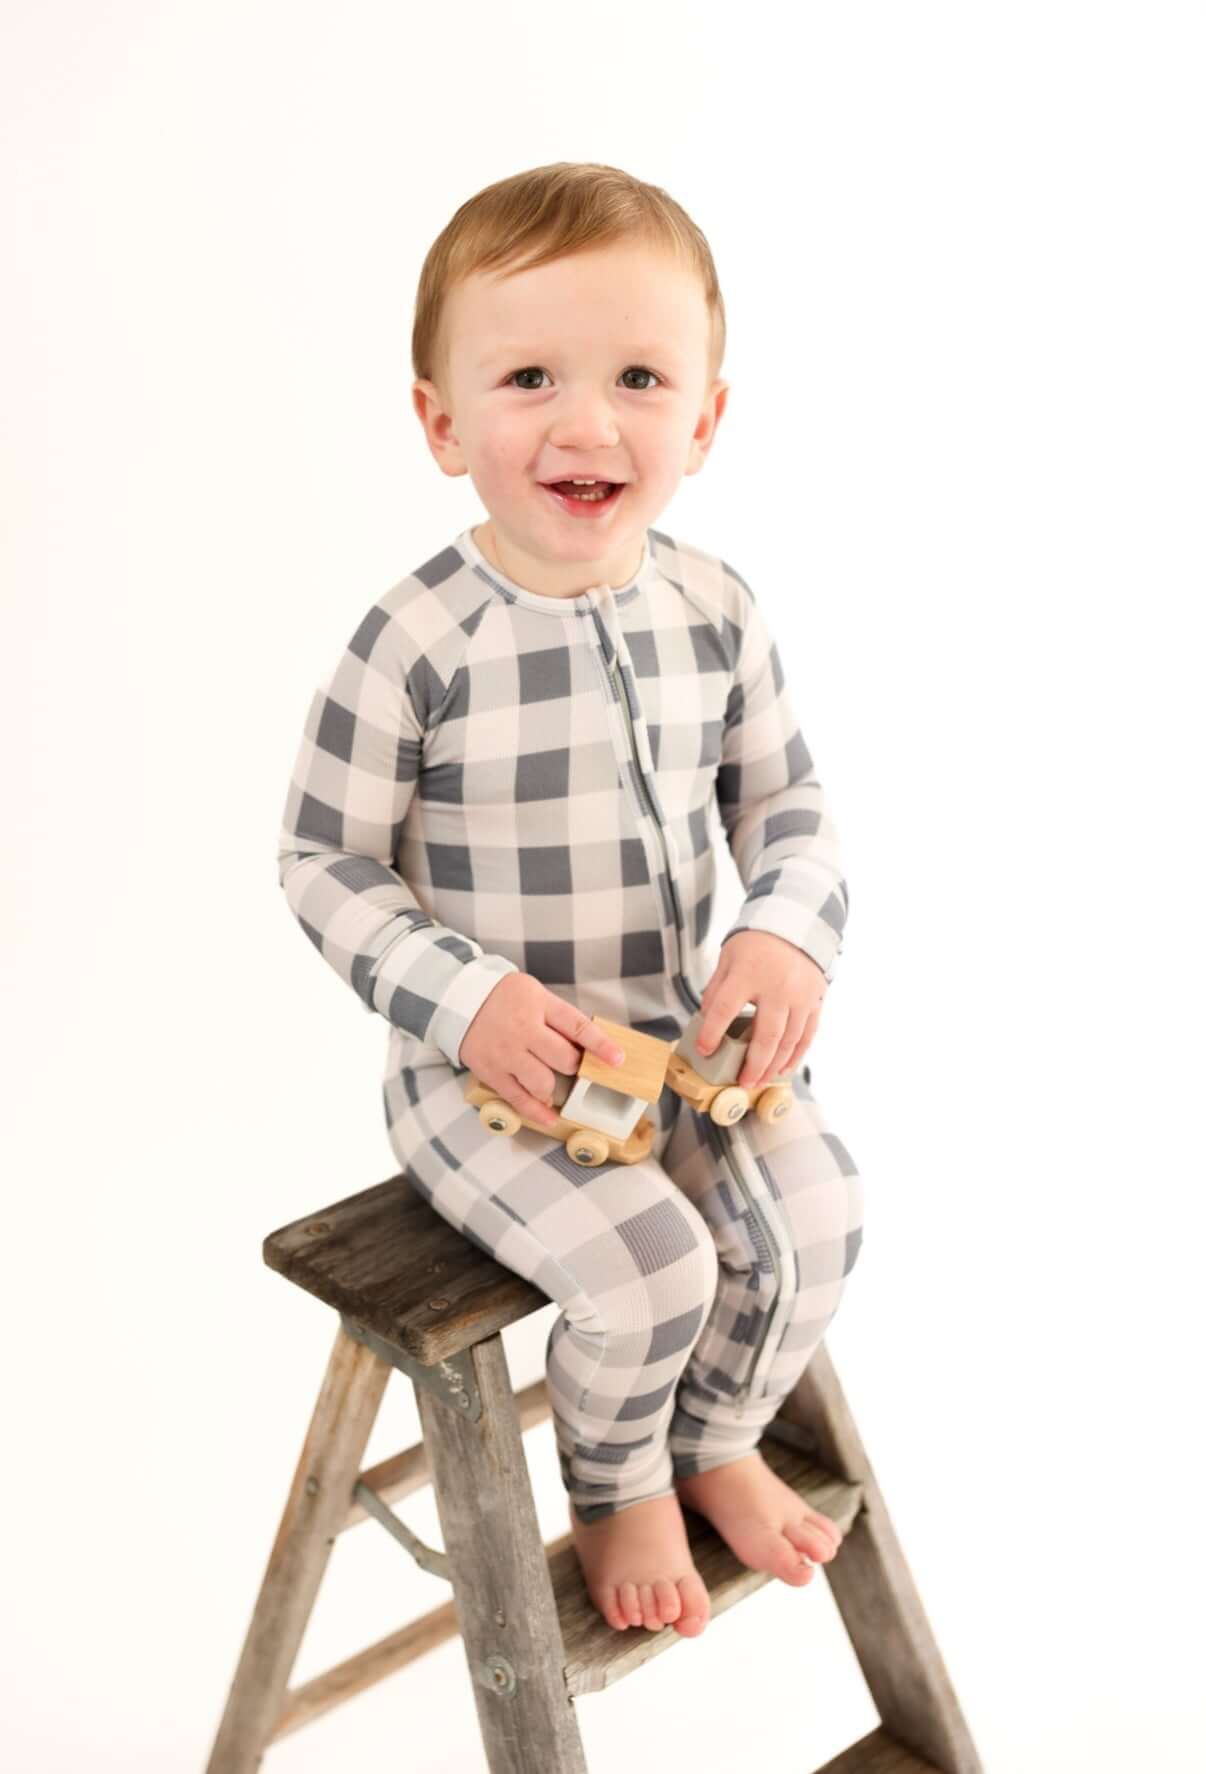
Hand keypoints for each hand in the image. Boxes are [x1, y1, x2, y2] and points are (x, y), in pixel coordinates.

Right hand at [460, 973, 625, 1129]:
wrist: (460, 1000)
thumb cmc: (506, 998)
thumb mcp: (536, 993)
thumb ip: (560, 1017)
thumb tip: (589, 1046)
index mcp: (539, 1004)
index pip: (577, 1027)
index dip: (600, 1045)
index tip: (617, 1060)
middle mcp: (523, 1029)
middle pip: (563, 1058)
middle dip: (574, 1066)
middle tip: (572, 1066)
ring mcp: (506, 1053)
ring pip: (543, 1082)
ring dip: (554, 1087)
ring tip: (551, 1083)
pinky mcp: (492, 1072)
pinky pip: (518, 1098)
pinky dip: (536, 1112)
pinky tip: (549, 1117)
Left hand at [695, 931, 826, 1089]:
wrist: (793, 925)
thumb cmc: (756, 944)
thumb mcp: (728, 959)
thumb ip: (717, 989)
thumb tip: (708, 1020)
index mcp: (748, 974)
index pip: (725, 1008)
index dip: (712, 1032)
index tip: (704, 1050)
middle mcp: (777, 987)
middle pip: (765, 1035)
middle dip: (753, 1064)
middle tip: (742, 1083)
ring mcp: (800, 996)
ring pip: (789, 1040)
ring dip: (774, 1065)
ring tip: (760, 1081)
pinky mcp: (815, 1001)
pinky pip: (807, 1035)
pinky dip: (796, 1055)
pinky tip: (784, 1069)